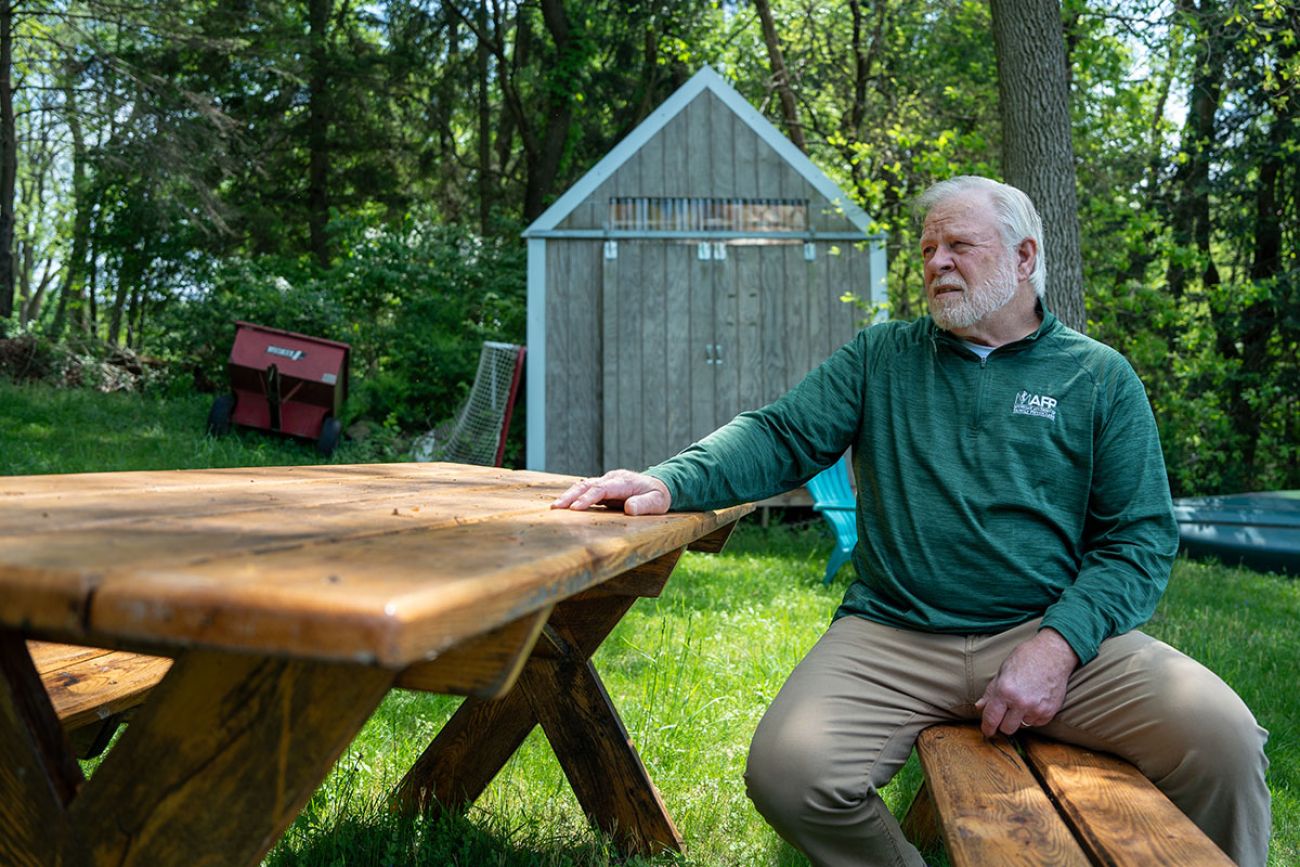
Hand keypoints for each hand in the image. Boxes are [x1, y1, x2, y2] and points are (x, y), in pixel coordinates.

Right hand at [550, 469, 671, 515]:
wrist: (659, 486)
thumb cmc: (658, 496)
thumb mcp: (658, 502)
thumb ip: (644, 505)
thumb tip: (629, 508)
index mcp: (624, 482)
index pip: (602, 489)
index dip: (588, 498)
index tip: (575, 508)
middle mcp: (612, 479)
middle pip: (588, 485)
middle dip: (571, 496)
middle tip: (556, 507)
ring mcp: (606, 482)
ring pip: (583, 486)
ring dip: (569, 496)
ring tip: (554, 507)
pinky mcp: (603, 487)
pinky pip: (586, 491)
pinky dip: (573, 497)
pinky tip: (562, 505)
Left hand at [975, 628, 1078, 737]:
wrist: (1053, 654)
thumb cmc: (1026, 658)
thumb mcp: (1003, 671)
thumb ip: (991, 692)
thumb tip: (980, 707)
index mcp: (1005, 691)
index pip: (991, 718)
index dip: (987, 728)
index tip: (987, 731)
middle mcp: (1020, 703)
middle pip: (1006, 728)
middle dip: (1003, 723)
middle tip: (1004, 714)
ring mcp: (1036, 709)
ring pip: (1022, 726)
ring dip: (1019, 719)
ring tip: (1022, 702)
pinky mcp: (1049, 712)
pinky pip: (1036, 723)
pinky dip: (1032, 717)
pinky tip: (1034, 702)